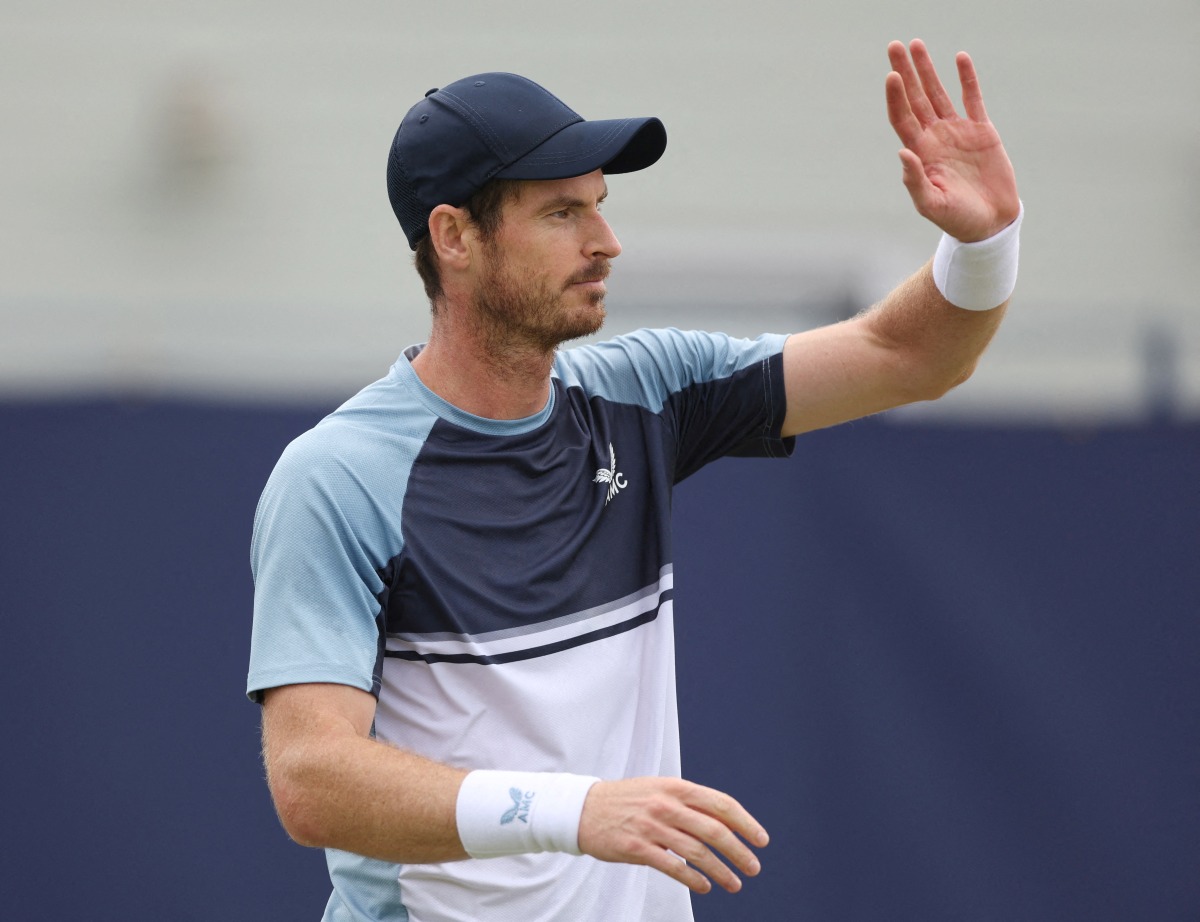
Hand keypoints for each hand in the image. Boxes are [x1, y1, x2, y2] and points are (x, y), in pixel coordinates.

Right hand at [576, 776, 768, 894]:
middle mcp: (666, 804)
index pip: (721, 804)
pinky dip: (693, 879)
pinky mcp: (637, 848)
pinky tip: (705, 887)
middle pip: (714, 830)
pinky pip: (673, 867)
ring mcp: (651, 826)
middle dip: (739, 852)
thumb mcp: (660, 790)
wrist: (584, 808)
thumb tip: (726, 822)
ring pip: (697, 852)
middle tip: (753, 868)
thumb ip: (690, 803)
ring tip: (734, 884)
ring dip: (721, 871)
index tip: (761, 840)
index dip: (746, 823)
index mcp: (676, 787)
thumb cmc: (629, 800)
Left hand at [886, 39, 1019, 241]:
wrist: (990, 224)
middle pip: (914, 98)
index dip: (895, 96)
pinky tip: (959, 58)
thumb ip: (915, 180)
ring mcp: (957, 132)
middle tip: (894, 45)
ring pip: (938, 93)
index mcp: (920, 153)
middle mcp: (934, 138)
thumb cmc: (956, 219)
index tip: (891, 74)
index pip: (902, 117)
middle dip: (905, 72)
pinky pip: (972, 98)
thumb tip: (903, 152)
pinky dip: (967, 78)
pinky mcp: (981, 131)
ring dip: (927, 69)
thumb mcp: (932, 204)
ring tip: (916, 44)